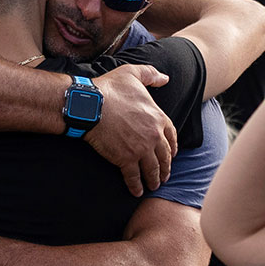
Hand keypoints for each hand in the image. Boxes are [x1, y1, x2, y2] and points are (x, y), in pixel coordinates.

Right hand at [85, 65, 176, 194]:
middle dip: (165, 168)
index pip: (172, 136)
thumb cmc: (110, 88)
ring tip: (153, 186)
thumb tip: (165, 78)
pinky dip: (136, 186)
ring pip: (152, 169)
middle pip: (164, 156)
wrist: (92, 105)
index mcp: (158, 117)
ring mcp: (140, 149)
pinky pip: (133, 177)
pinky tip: (136, 192)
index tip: (171, 155)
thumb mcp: (133, 74)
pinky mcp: (125, 159)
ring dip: (154, 179)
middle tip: (164, 176)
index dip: (173, 147)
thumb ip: (151, 74)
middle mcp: (154, 135)